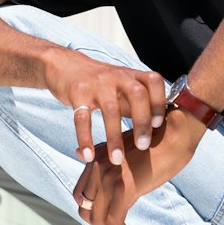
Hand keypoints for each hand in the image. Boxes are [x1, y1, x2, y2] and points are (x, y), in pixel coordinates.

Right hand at [43, 48, 167, 166]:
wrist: (64, 64)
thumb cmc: (100, 83)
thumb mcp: (122, 86)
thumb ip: (137, 103)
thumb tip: (158, 130)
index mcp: (131, 75)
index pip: (153, 81)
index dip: (159, 102)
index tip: (159, 125)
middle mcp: (117, 76)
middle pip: (137, 95)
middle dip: (142, 122)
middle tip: (143, 146)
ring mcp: (97, 83)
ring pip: (110, 110)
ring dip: (115, 137)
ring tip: (117, 160)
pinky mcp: (77, 92)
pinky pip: (82, 117)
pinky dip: (85, 138)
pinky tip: (88, 156)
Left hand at [72, 110, 206, 224]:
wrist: (174, 136)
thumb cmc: (153, 142)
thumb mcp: (122, 149)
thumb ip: (102, 159)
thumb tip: (77, 154)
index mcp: (94, 159)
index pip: (79, 196)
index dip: (92, 212)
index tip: (110, 219)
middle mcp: (96, 168)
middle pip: (85, 211)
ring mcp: (108, 178)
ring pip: (99, 220)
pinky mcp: (124, 188)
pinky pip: (115, 222)